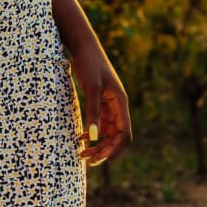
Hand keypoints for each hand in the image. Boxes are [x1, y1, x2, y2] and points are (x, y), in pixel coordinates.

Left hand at [71, 42, 132, 164]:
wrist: (83, 47)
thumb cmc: (90, 63)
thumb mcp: (92, 87)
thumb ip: (93, 111)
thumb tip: (94, 137)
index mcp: (120, 103)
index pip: (125, 133)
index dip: (115, 149)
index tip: (101, 158)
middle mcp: (117, 106)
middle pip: (116, 137)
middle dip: (104, 150)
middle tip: (87, 159)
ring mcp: (108, 105)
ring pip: (107, 133)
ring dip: (97, 145)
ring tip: (82, 153)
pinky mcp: (99, 103)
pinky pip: (99, 124)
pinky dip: (92, 134)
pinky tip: (81, 139)